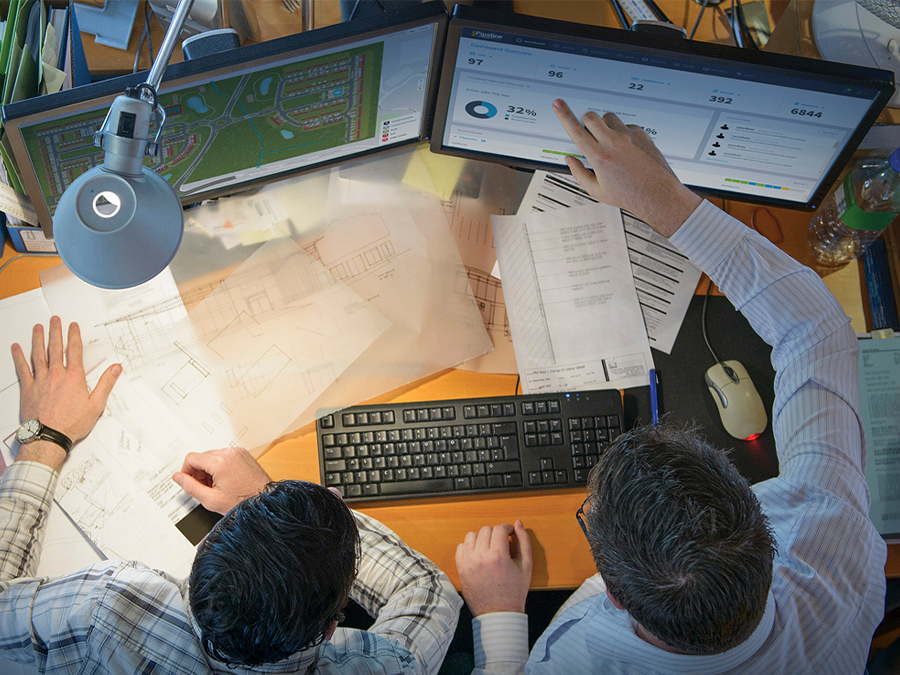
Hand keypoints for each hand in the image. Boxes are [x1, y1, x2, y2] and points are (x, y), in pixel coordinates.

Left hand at [11, 317, 120, 468]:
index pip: (74, 351)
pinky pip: (22, 368)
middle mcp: (56, 375)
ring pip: (38, 354)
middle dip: (55, 332)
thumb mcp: (96, 405)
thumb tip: (115, 369)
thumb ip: (106, 384)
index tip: (73, 326)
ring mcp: (40, 380)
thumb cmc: (71, 424)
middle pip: (55, 348)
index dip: (74, 336)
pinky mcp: (28, 388)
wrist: (48, 436)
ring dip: (38, 339)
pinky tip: (16, 348)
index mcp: (73, 378)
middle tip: (54, 320)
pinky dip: (18, 357)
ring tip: (38, 328)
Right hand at [173, 447, 271, 513]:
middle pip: (202, 457)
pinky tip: (226, 482)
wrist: (265, 501)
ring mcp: (238, 452)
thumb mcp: (211, 499)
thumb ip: (190, 487)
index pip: (191, 458)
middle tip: (206, 489)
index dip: (186, 472)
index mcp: (220, 461)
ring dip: (210, 470)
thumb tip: (178, 477)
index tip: (189, 482)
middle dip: (199, 473)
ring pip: (213, 457)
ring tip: (217, 487)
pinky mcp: (243, 454)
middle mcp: (229, 453)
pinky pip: (225, 457)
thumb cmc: (243, 502)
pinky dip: (221, 467)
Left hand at [456, 520, 531, 615]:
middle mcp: (480, 557)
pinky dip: (469, 547)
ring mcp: (468, 563)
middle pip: (485, 530)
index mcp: (497, 556)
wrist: (498, 613)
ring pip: (471, 536)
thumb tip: (518, 523)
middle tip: (502, 544)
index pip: (499, 528)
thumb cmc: (514, 591)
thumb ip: (523, 541)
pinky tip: (478, 555)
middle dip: (495, 534)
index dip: (507, 528)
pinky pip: (461, 547)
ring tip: (489, 548)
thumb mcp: (526, 566)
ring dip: (481, 538)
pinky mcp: (460, 569)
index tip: (510, 534)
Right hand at [552, 99, 700, 236]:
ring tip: (609, 141)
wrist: (657, 194)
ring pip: (609, 117)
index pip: (576, 130)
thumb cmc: (630, 194)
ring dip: (604, 125)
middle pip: (591, 117)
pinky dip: (622, 132)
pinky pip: (626, 124)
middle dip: (586, 120)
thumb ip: (579, 173)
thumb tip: (570, 160)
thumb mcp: (597, 190)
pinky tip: (626, 147)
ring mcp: (628, 136)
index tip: (559, 104)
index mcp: (599, 157)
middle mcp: (613, 143)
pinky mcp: (641, 134)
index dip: (564, 115)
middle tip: (588, 131)